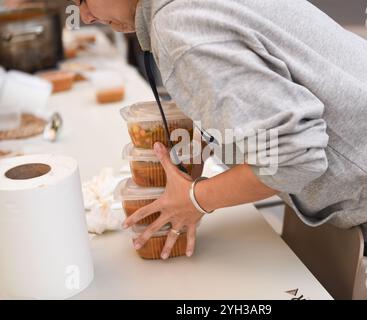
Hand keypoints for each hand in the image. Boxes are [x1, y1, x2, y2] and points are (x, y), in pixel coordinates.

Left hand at [122, 142, 204, 259]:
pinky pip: (190, 237)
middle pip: (154, 228)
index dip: (133, 218)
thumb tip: (156, 144)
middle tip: (135, 246)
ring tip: (163, 257)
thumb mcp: (173, 171)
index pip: (144, 212)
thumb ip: (164, 158)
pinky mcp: (192, 224)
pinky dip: (190, 245)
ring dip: (167, 247)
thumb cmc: (187, 185)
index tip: (125, 226)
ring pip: (171, 236)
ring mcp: (180, 221)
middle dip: (143, 238)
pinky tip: (189, 255)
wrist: (203, 195)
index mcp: (163, 205)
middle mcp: (169, 216)